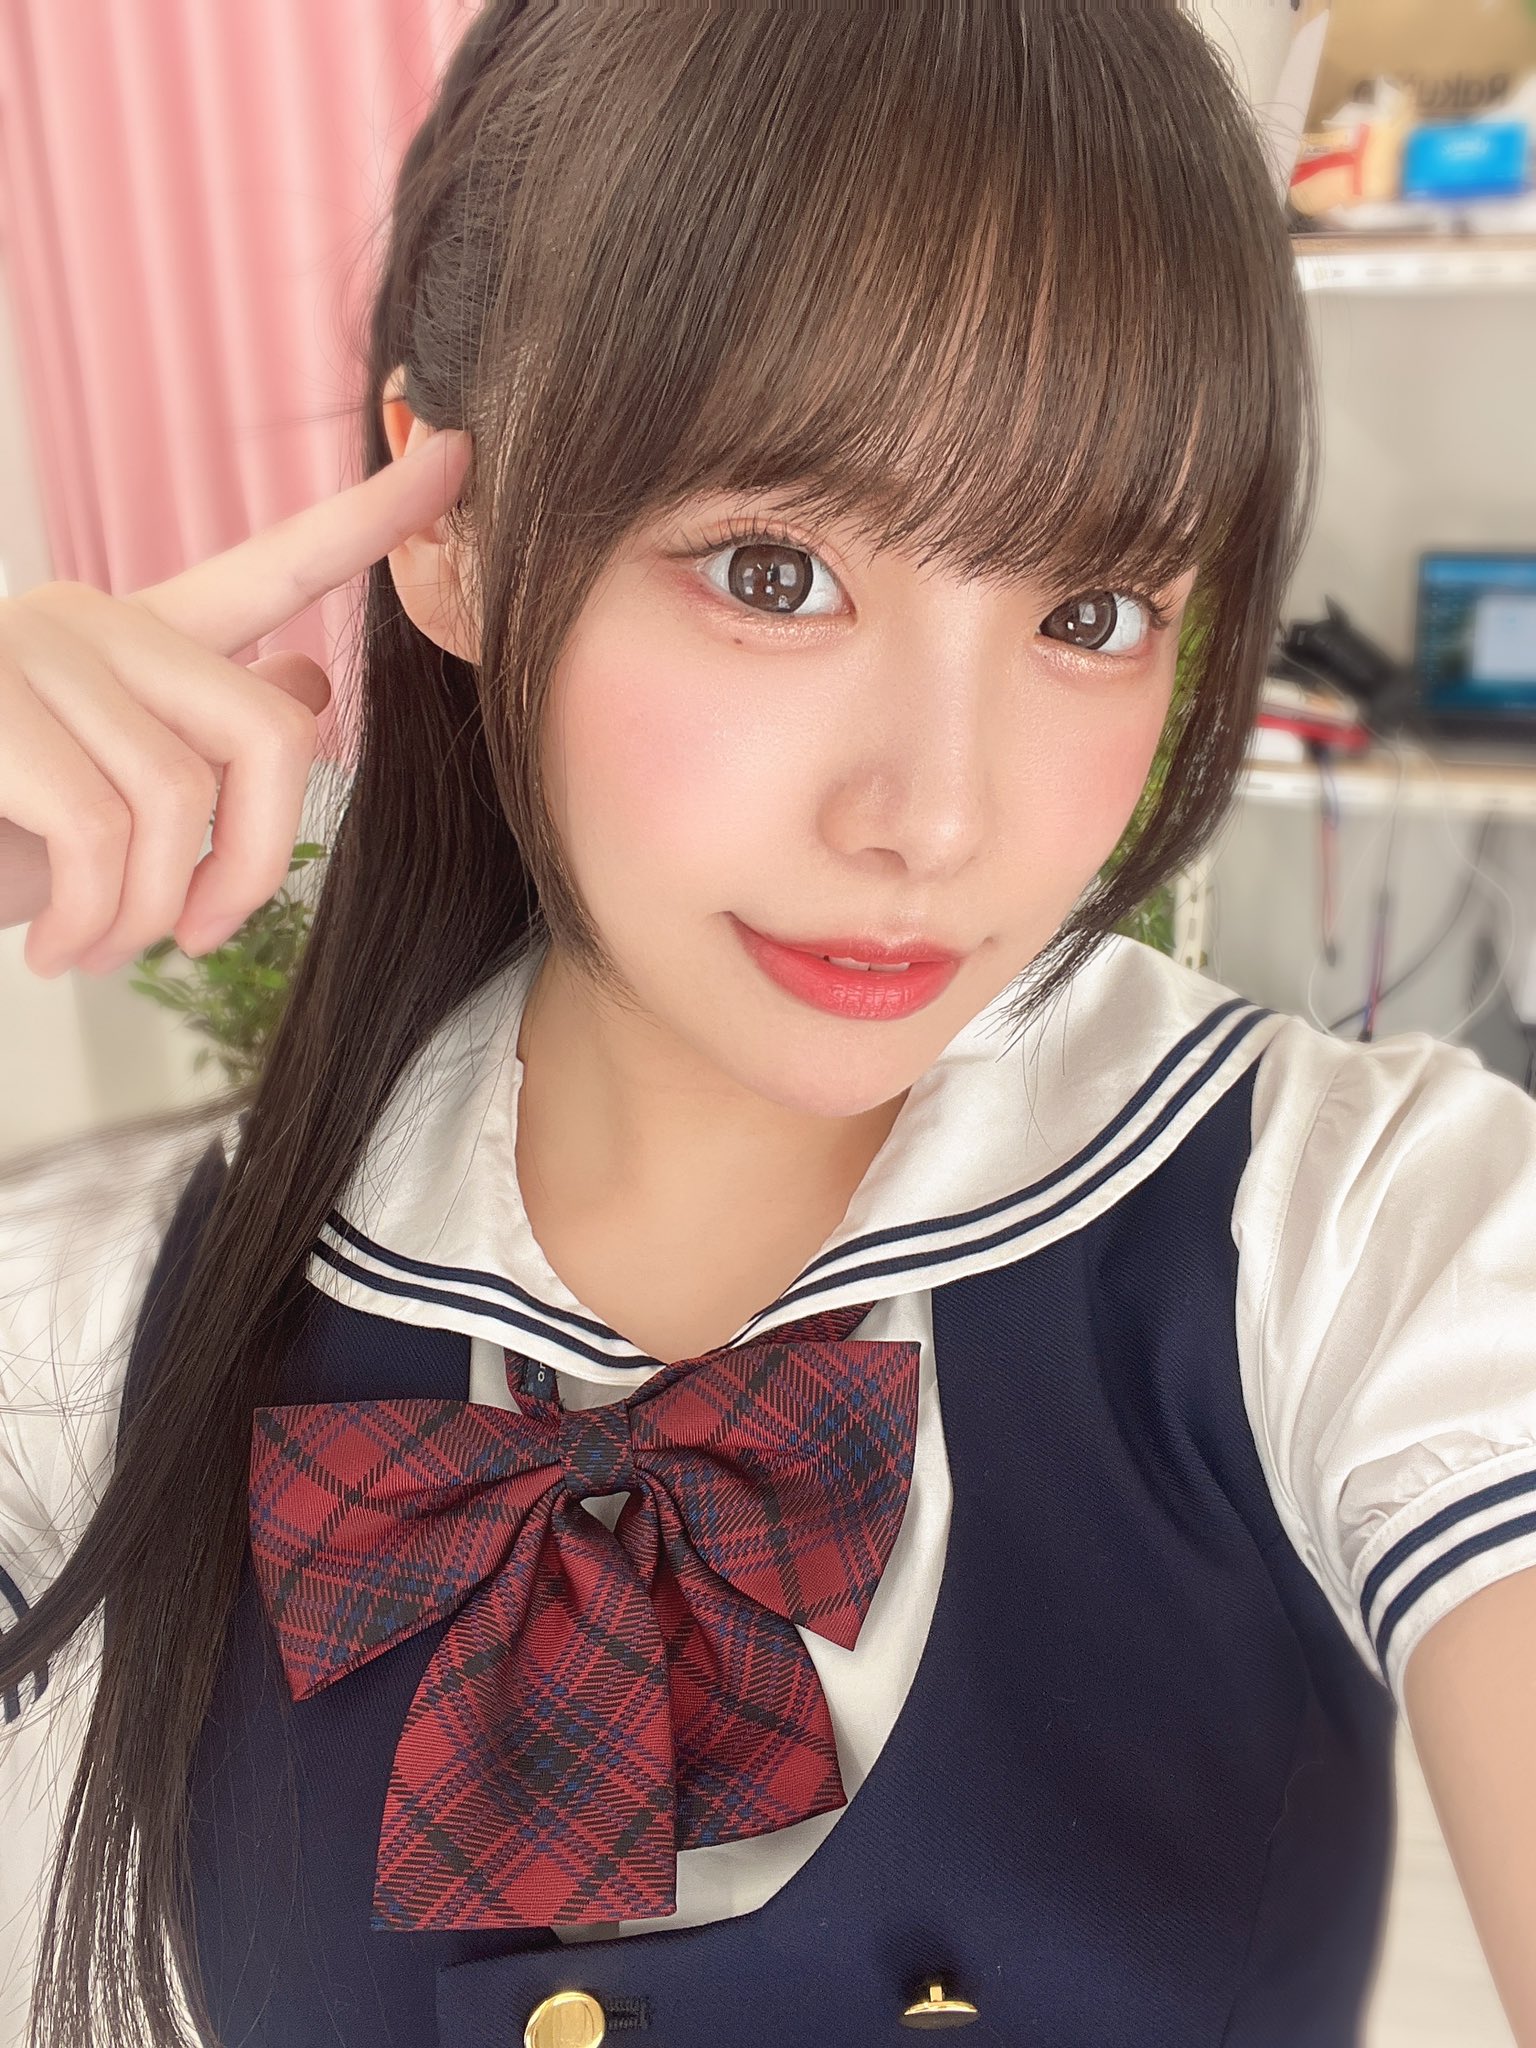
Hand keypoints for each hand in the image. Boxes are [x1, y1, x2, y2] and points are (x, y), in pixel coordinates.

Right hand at [0, 428, 471, 978]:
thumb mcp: (102, 800)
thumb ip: (198, 739)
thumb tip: (300, 674)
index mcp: (131, 637)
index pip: (273, 565)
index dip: (371, 519)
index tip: (464, 454)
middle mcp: (90, 618)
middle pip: (273, 733)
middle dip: (254, 864)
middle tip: (200, 934)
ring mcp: (33, 649)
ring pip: (181, 808)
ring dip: (148, 919)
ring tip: (92, 949)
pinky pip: (109, 838)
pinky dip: (97, 925)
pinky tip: (55, 952)